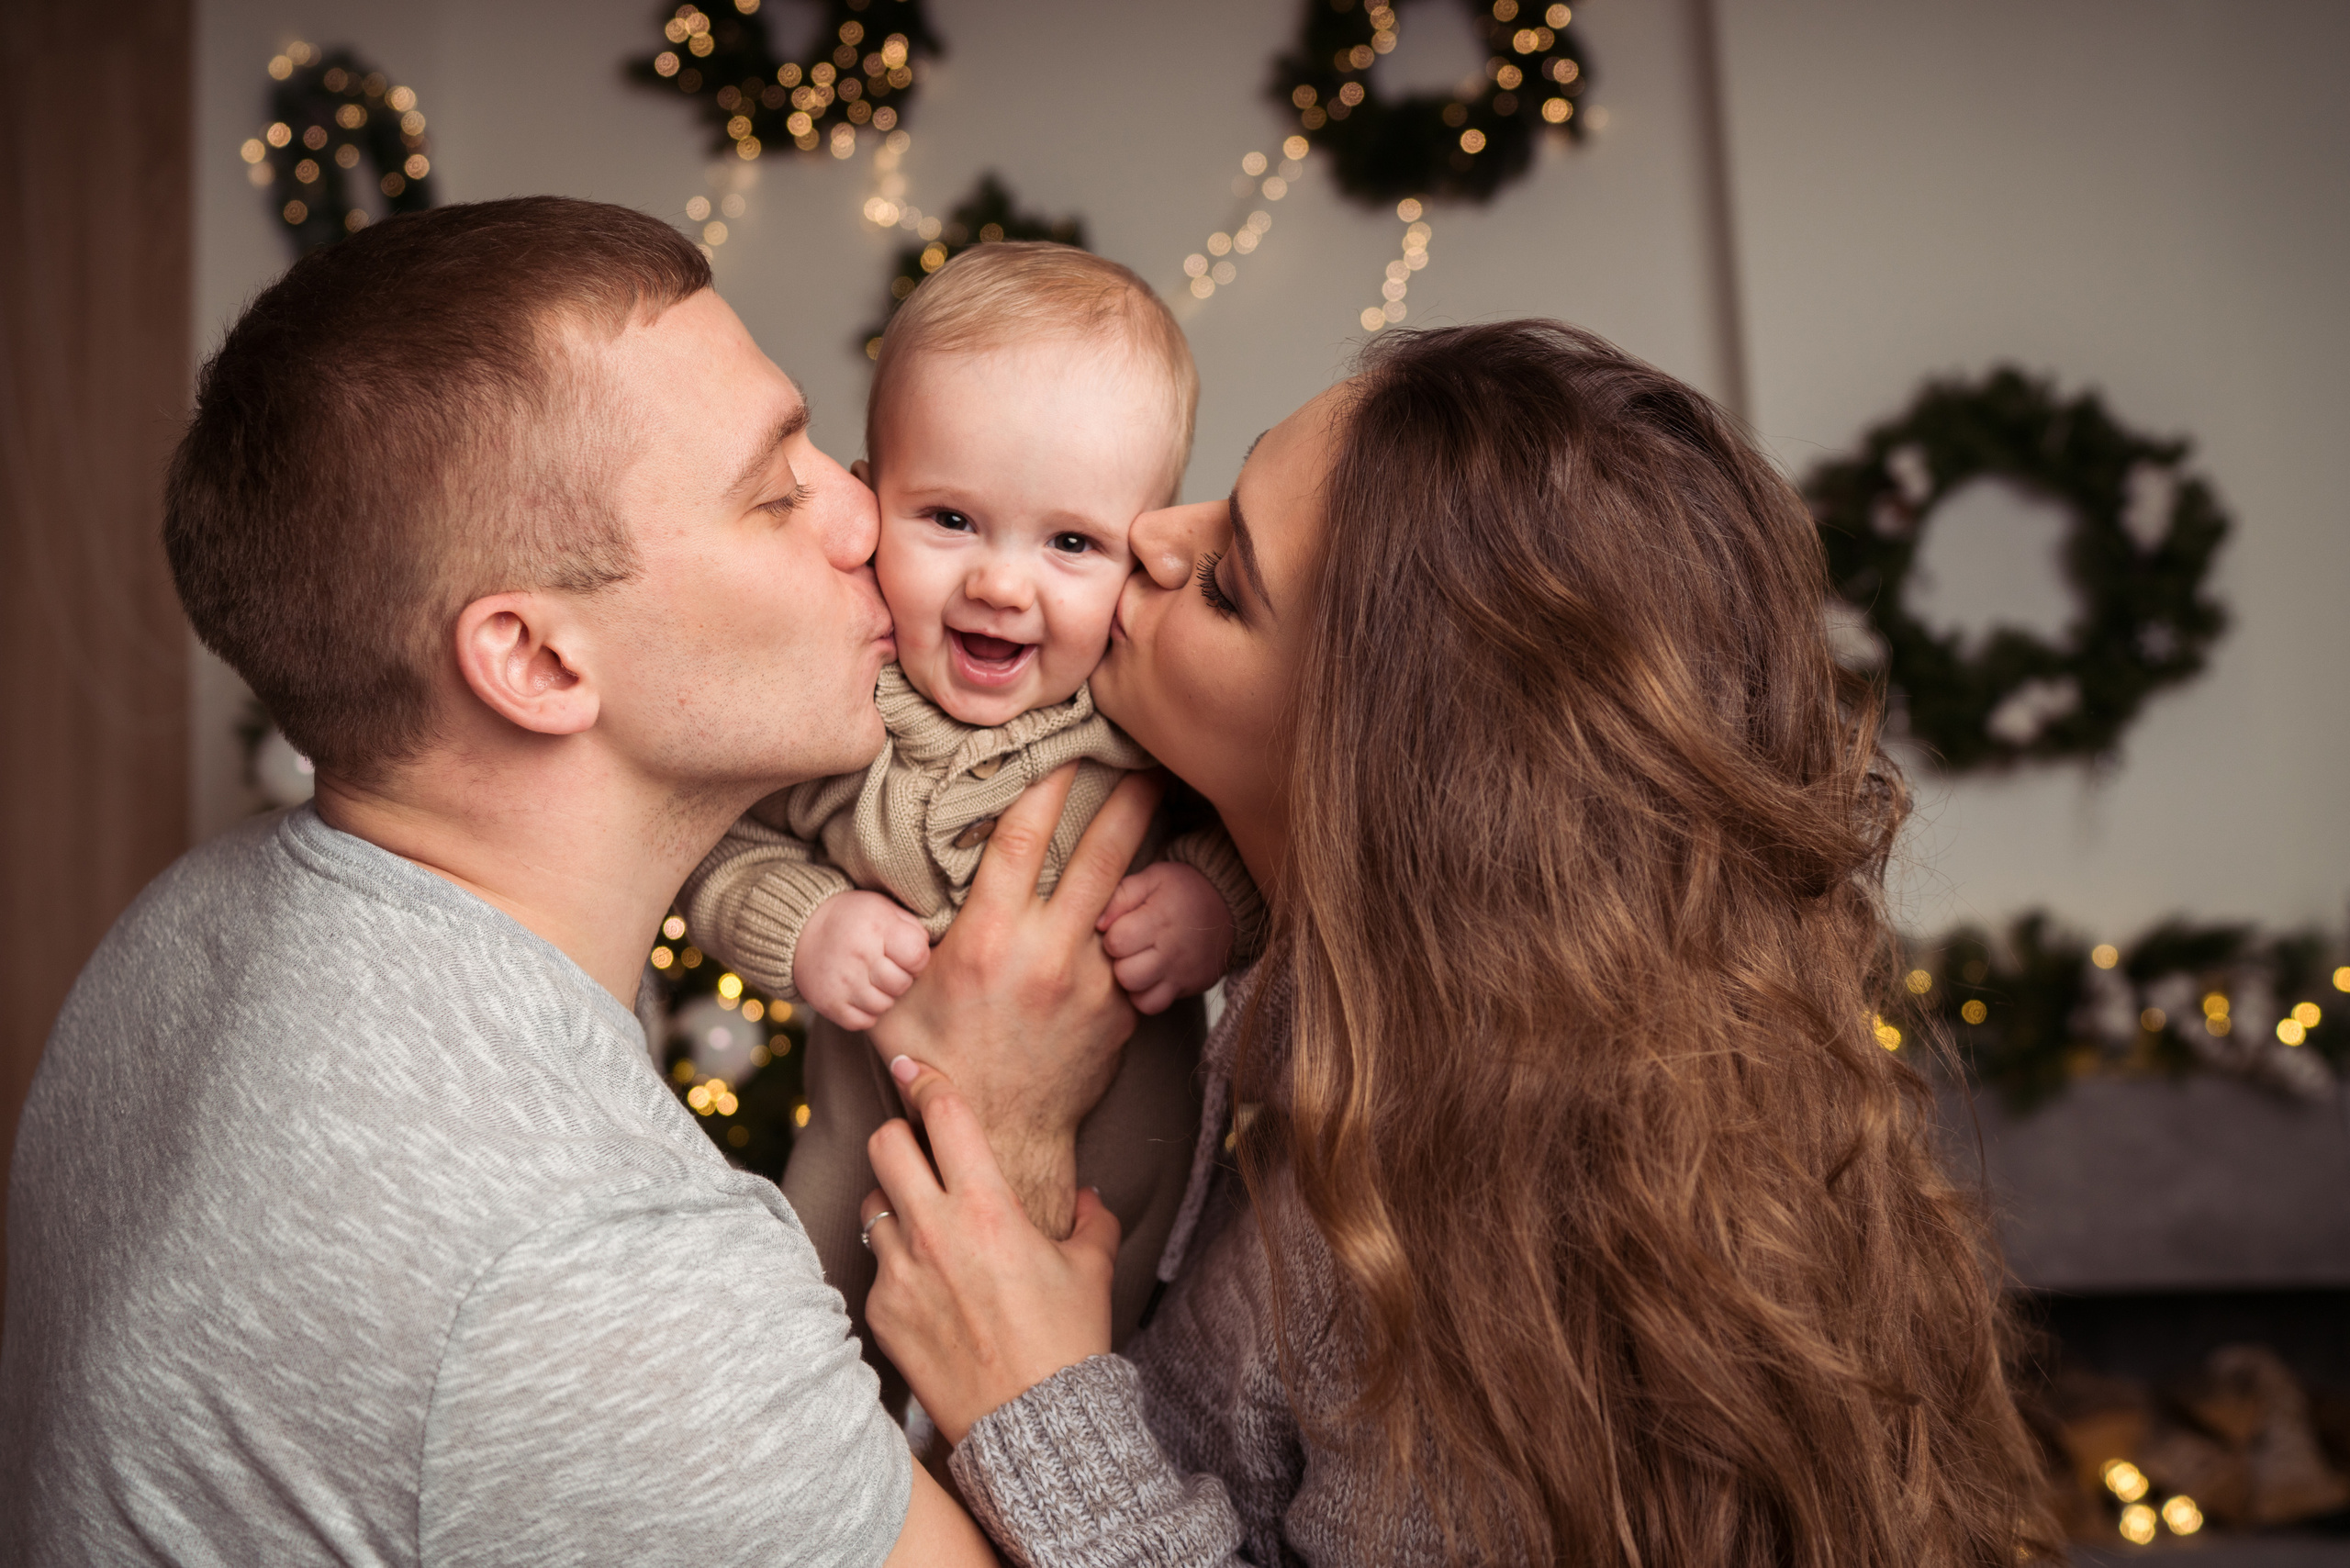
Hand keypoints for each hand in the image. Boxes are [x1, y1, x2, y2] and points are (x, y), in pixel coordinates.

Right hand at [793, 890, 932, 1030]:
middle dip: (901, 977)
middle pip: (902, 983)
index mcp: (876, 928)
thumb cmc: (853, 920)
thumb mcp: (883, 909)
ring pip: (885, 1005)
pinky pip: (864, 1021)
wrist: (801, 932)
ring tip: (872, 978)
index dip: (916, 957)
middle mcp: (859, 956)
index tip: (904, 952)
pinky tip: (859, 992)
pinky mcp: (830, 1004)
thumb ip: (912, 927)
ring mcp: (843, 983)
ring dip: (884, 995)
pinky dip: (866, 1011)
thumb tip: (933, 951)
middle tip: (886, 966)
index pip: (917, 955)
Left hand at [864, 1057, 1119, 1446]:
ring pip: (872, 1202)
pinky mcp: (880, 1314)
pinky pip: (875, 1264)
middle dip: (900, 1135)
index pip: (943, 1116)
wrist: (1030, 1425)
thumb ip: (1091, 1221)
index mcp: (988, 1207)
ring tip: (924, 1221)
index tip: (915, 1068)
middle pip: (885, 1144)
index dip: (926, 1081)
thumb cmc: (1067, 1343)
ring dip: (894, 1201)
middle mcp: (934, 1231)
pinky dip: (895, 1261)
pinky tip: (927, 1282)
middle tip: (918, 1147)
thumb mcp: (1091, 1270)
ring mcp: (900, 1273)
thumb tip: (1088, 1197)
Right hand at [867, 764, 1160, 1236]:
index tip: (1065, 748)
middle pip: (1101, 855)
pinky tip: (1137, 908)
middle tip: (1149, 763)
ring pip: (1125, 901)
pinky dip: (1133, 929)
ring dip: (1141, 860)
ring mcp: (1093, 983)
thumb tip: (890, 887)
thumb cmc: (934, 1063)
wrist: (998, 1138)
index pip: (1022, 838)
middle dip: (1129, 800)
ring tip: (1153, 821)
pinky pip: (1130, 955)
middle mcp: (1047, 954)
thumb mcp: (893, 997)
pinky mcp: (1122, 1011)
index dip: (1046, 782)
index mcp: (987, 939)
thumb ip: (898, 939)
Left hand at [1097, 861, 1233, 1013]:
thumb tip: (1097, 923)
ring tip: (1136, 961)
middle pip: (1125, 975)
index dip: (1111, 934)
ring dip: (1130, 980)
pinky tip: (1146, 976)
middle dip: (1119, 960)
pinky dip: (1144, 995)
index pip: (1116, 942)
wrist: (1229, 905)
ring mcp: (1181, 974)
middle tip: (1129, 946)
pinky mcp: (1188, 988)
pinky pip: (1154, 1006)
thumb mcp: (1152, 877)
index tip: (1121, 925)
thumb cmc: (1184, 889)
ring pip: (1138, 996)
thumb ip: (1121, 894)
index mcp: (1159, 920)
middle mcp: (1172, 952)